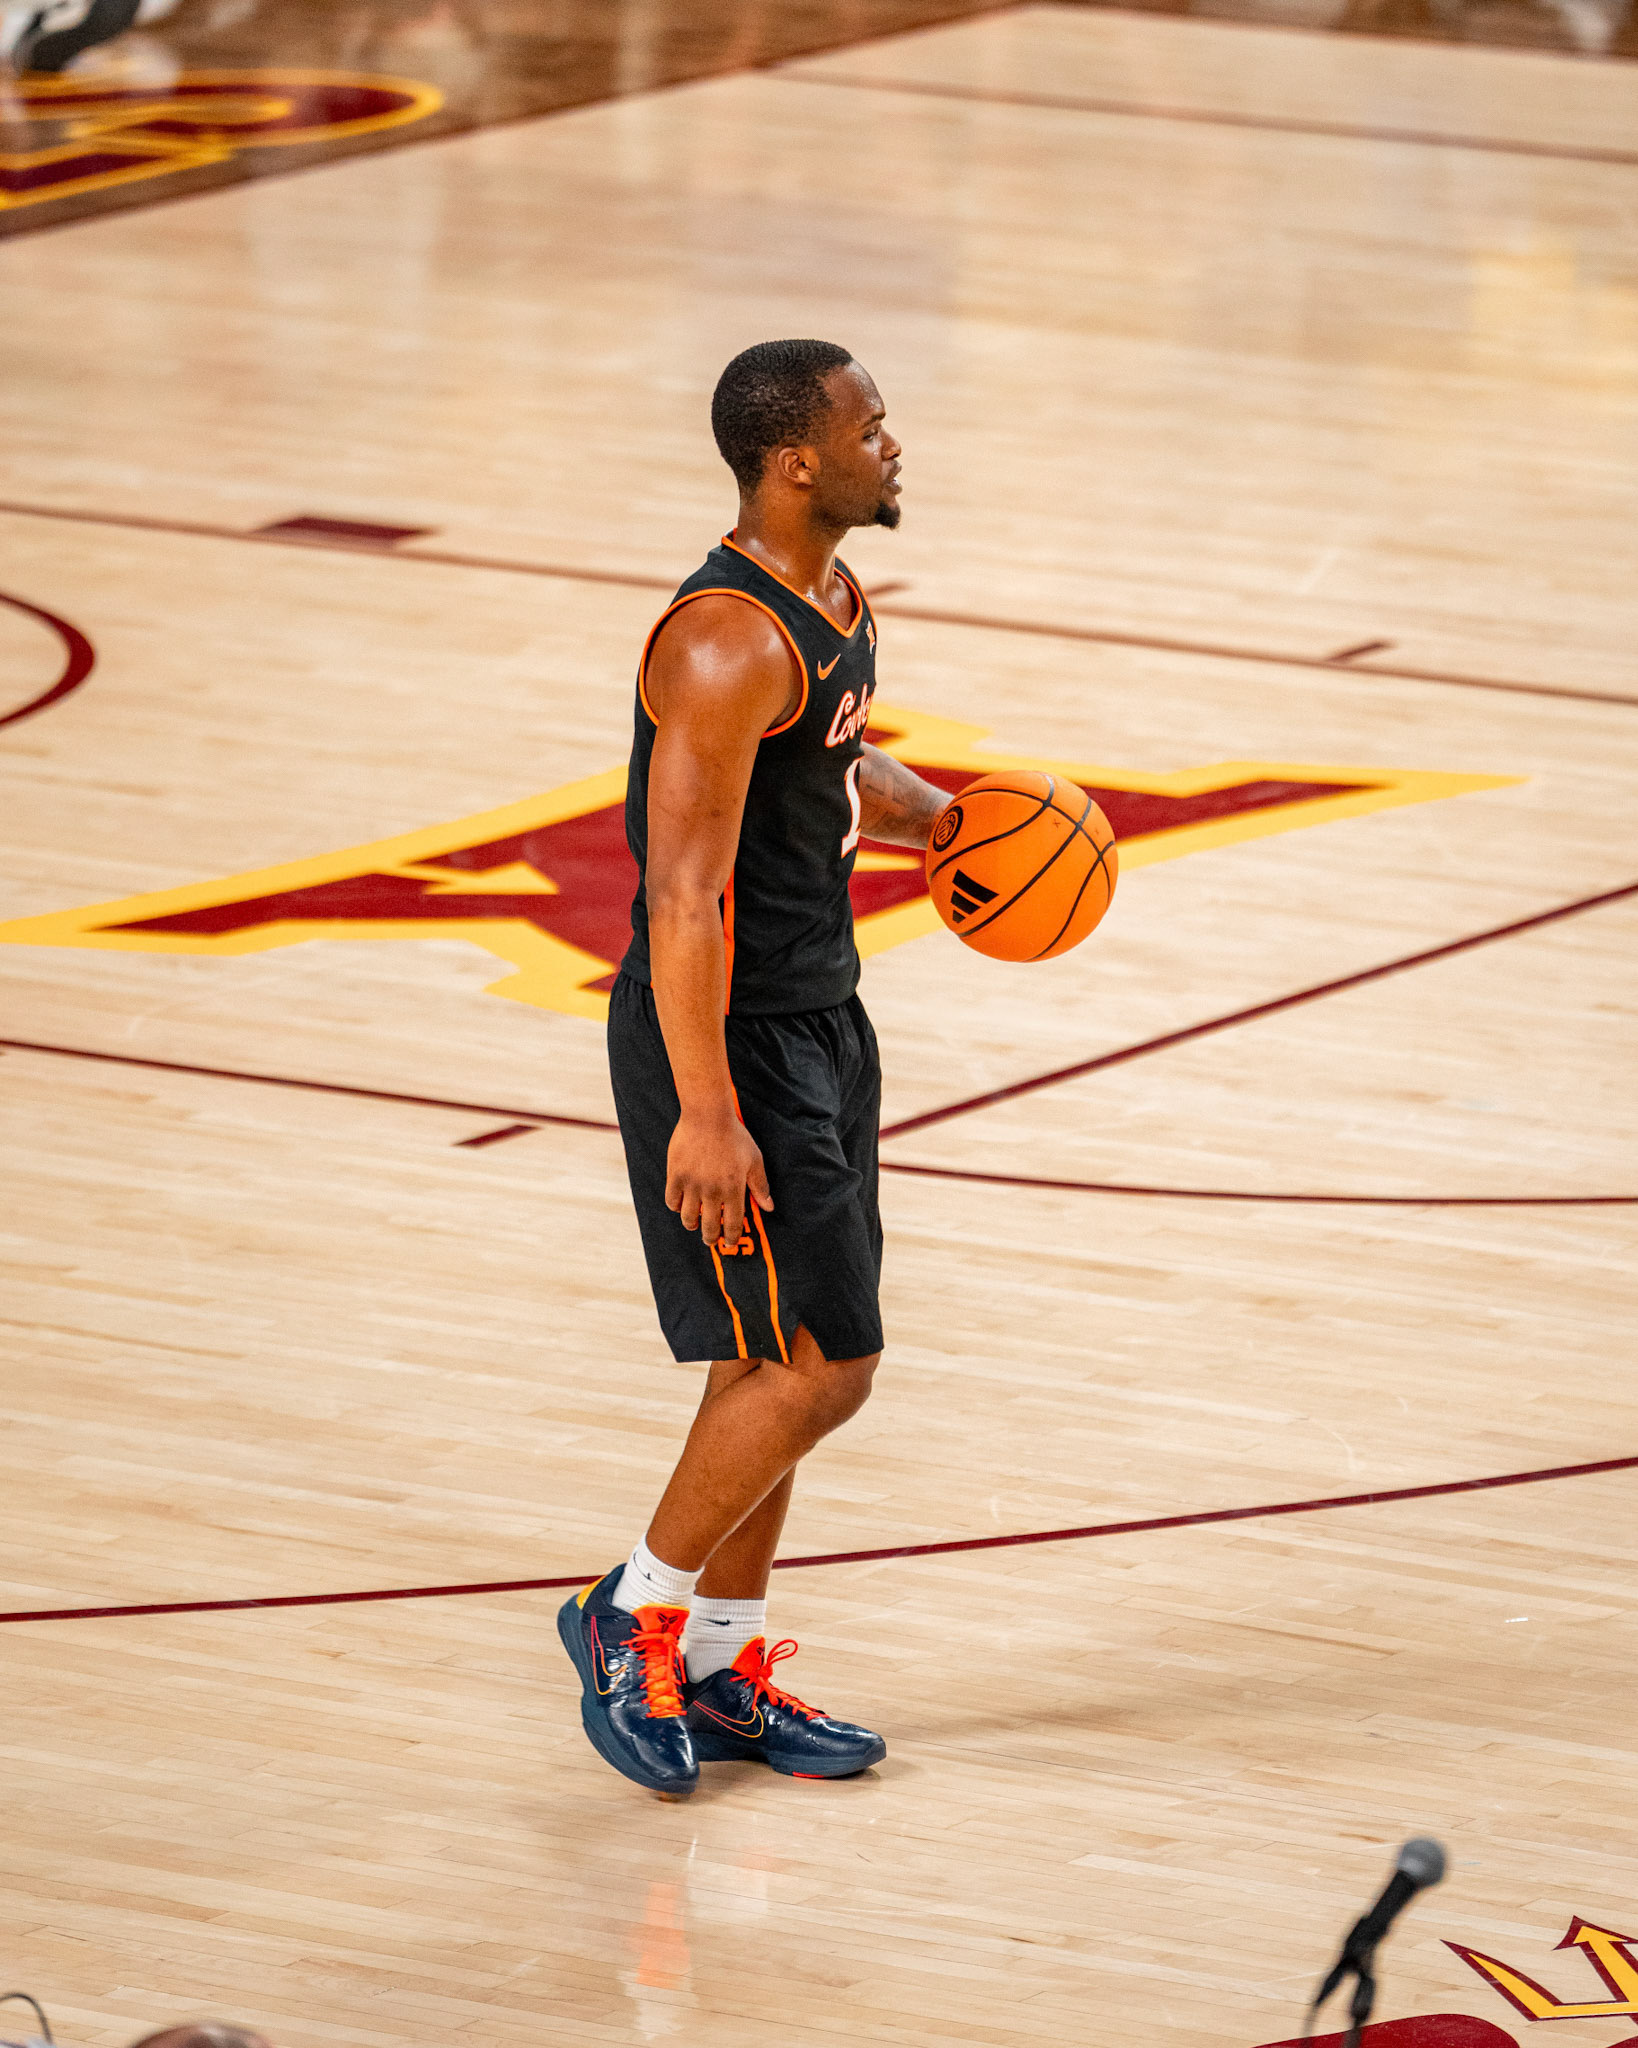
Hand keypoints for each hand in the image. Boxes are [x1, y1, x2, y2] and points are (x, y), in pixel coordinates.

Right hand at [665, 1110, 773, 1247]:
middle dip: (711, 1238)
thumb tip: (769, 1207)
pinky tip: (681, 1205)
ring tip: (695, 1224)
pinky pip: (672, 1201)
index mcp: (734, 1189)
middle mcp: (712, 1191)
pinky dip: (676, 1207)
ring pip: (688, 1218)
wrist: (707, 1116)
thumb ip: (760, 1186)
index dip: (732, 1237)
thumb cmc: (734, 1137)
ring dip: (692, 1225)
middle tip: (711, 1240)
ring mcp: (692, 1184)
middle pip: (709, 1226)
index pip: (733, 1224)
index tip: (730, 1243)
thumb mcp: (754, 1160)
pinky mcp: (675, 1175)